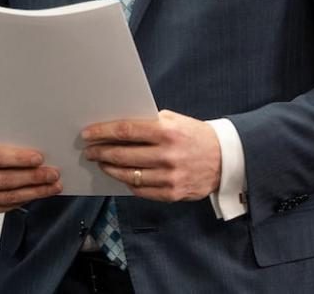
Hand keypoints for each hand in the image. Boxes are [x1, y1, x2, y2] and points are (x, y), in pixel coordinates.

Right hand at [0, 133, 62, 214]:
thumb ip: (5, 143)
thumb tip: (37, 152)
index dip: (19, 159)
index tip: (40, 158)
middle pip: (4, 180)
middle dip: (33, 178)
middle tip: (53, 173)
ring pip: (8, 196)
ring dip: (35, 192)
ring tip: (53, 185)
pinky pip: (6, 206)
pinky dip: (25, 199)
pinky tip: (39, 193)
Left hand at [82, 109, 221, 202]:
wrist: (225, 159)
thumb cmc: (194, 136)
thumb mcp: (174, 120)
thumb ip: (148, 123)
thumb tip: (116, 127)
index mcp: (167, 131)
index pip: (126, 131)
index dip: (102, 132)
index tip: (88, 134)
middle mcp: (167, 155)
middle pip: (123, 154)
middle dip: (101, 152)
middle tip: (89, 150)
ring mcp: (170, 177)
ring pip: (128, 175)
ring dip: (110, 169)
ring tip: (102, 163)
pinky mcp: (172, 194)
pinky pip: (141, 190)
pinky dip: (128, 183)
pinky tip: (121, 176)